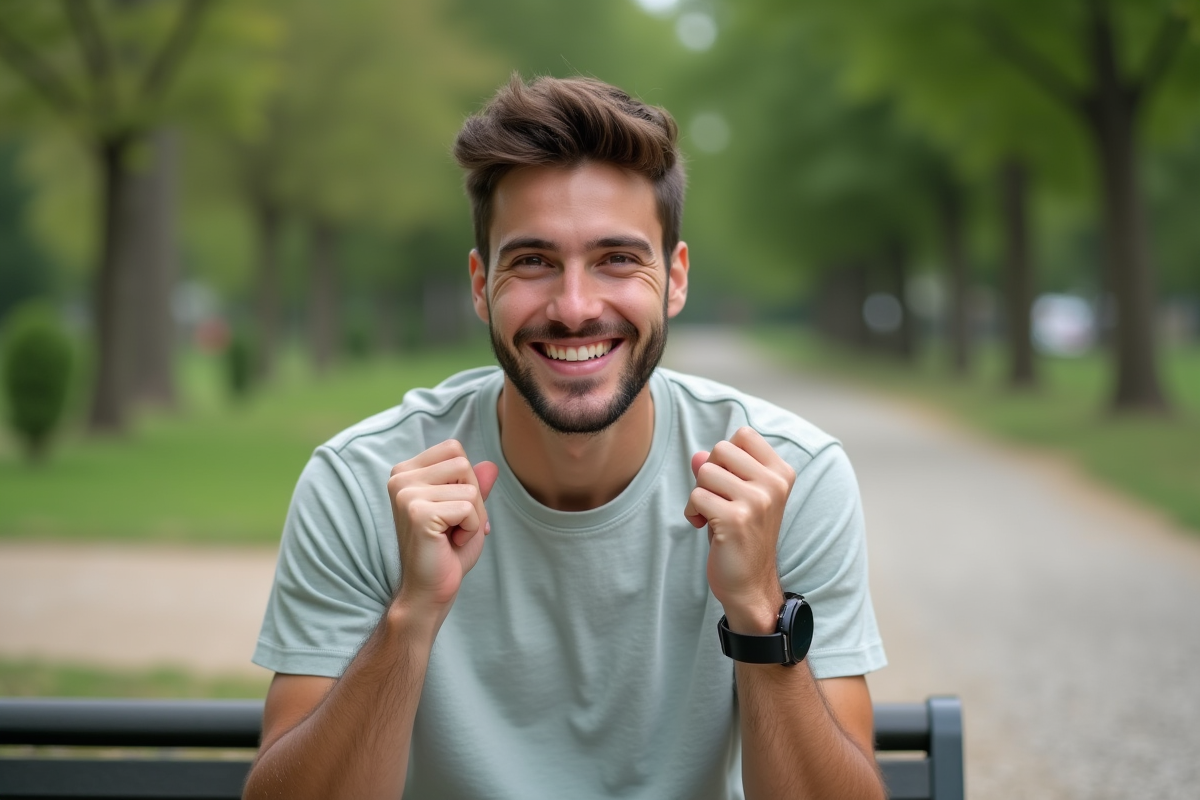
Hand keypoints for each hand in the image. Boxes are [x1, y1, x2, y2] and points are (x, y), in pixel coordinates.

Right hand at [387, 439, 498, 611]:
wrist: (429, 590)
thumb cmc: (446, 551)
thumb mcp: (467, 511)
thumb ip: (476, 486)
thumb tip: (492, 464)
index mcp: (406, 472)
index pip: (454, 449)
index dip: (467, 479)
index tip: (454, 509)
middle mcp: (400, 478)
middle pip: (463, 464)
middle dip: (473, 497)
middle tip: (456, 525)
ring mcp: (406, 494)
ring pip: (469, 488)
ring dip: (474, 516)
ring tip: (452, 535)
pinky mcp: (418, 513)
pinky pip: (468, 508)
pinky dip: (471, 529)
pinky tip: (451, 543)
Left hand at [684, 427, 795, 632]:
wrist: (750, 584)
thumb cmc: (743, 536)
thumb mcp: (738, 497)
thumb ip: (722, 471)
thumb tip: (697, 455)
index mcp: (781, 474)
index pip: (744, 434)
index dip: (726, 454)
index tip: (729, 480)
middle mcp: (774, 484)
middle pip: (721, 449)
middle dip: (709, 473)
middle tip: (717, 499)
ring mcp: (757, 501)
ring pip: (705, 471)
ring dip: (699, 494)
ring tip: (712, 515)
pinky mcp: (736, 519)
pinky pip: (696, 496)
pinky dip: (692, 512)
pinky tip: (705, 527)